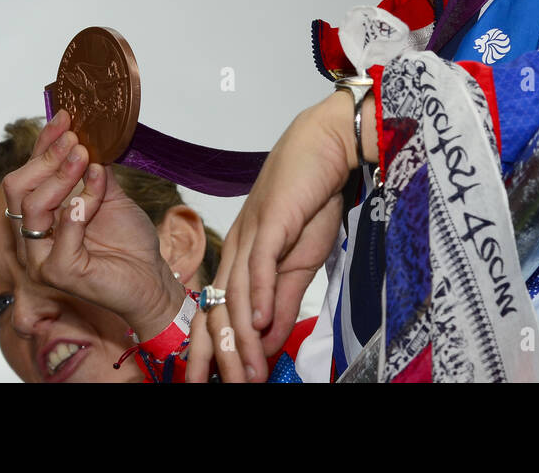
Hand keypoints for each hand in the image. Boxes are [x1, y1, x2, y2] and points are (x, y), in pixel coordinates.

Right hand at [2, 109, 184, 339]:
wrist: (151, 277)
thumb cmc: (130, 241)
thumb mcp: (110, 194)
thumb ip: (94, 169)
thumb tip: (87, 133)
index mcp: (41, 215)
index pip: (29, 173)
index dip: (44, 143)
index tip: (65, 116)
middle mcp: (33, 236)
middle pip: (18, 188)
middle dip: (47, 158)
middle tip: (76, 140)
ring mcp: (41, 257)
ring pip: (33, 208)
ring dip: (61, 178)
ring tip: (86, 160)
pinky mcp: (58, 273)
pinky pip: (60, 235)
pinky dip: (78, 210)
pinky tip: (95, 196)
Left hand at [185, 91, 356, 382]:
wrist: (325, 148)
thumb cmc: (313, 198)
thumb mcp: (301, 261)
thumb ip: (283, 301)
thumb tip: (267, 341)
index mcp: (240, 259)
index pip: (217, 312)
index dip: (212, 350)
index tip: (216, 383)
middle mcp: (236, 249)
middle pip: (217, 310)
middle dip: (218, 356)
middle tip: (223, 390)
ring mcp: (250, 234)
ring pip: (236, 295)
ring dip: (240, 340)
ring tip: (245, 374)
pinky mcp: (271, 220)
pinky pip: (259, 264)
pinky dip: (258, 295)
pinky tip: (257, 322)